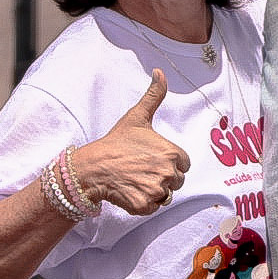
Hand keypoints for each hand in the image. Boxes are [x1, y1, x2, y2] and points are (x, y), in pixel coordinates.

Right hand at [72, 70, 189, 215]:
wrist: (93, 167)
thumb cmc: (116, 142)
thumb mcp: (137, 117)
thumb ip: (154, 95)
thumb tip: (160, 71)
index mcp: (172, 153)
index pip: (184, 164)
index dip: (170, 161)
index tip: (152, 158)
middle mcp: (168, 173)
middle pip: (177, 181)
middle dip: (163, 177)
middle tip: (142, 169)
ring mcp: (156, 190)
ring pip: (166, 195)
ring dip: (155, 190)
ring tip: (136, 179)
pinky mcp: (145, 205)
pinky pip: (154, 207)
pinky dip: (144, 202)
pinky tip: (131, 190)